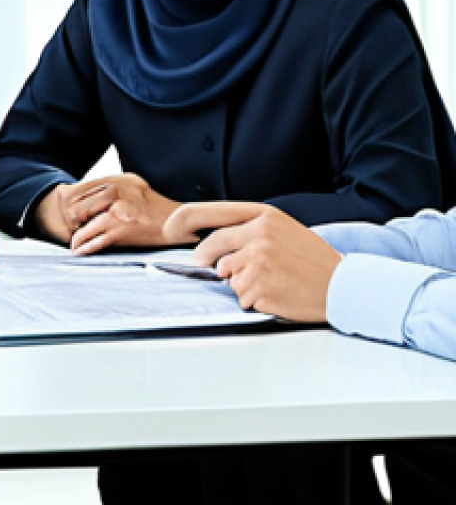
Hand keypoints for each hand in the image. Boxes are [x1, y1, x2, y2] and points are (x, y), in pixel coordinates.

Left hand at [34, 175, 180, 251]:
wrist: (178, 222)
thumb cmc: (156, 207)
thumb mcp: (134, 186)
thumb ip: (114, 188)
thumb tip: (91, 197)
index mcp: (119, 180)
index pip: (85, 187)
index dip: (74, 202)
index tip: (69, 212)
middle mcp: (117, 190)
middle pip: (81, 203)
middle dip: (72, 218)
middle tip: (69, 228)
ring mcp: (119, 209)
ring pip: (86, 221)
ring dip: (76, 235)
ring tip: (73, 243)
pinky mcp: (122, 228)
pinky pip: (97, 238)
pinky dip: (86, 246)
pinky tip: (79, 250)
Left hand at [164, 202, 341, 322]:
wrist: (344, 286)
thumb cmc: (313, 260)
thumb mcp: (283, 231)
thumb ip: (248, 232)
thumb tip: (213, 250)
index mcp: (264, 216)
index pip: (212, 213)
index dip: (183, 220)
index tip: (169, 228)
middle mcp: (259, 234)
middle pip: (213, 247)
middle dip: (208, 260)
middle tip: (209, 267)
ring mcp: (258, 260)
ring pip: (228, 276)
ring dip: (242, 284)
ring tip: (272, 281)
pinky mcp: (260, 285)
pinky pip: (242, 296)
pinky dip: (254, 300)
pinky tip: (277, 294)